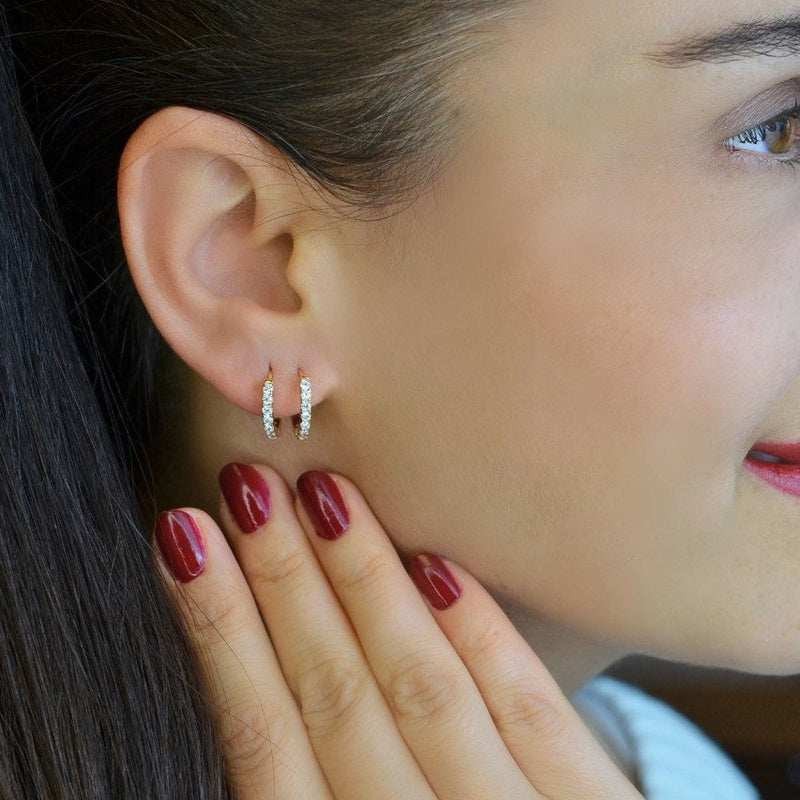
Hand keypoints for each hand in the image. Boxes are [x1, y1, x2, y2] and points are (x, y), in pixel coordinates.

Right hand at [154, 464, 641, 798]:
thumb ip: (310, 781)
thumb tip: (253, 671)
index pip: (265, 740)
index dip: (222, 634)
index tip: (185, 538)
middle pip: (337, 697)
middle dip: (282, 582)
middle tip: (245, 485)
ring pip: (425, 689)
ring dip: (366, 584)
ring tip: (321, 494)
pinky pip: (532, 711)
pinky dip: (480, 635)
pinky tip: (437, 564)